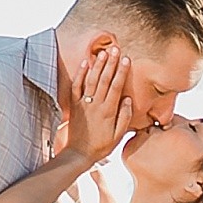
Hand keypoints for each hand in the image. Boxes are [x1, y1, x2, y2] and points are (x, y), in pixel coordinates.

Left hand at [62, 41, 133, 169]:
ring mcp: (84, 103)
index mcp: (108, 111)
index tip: (126, 59)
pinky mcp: (74, 105)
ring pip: (91, 80)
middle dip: (111, 63)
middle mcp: (96, 104)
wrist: (79, 153)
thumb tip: (127, 99)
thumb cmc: (101, 145)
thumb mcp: (118, 135)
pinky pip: (76, 86)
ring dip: (97, 65)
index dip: (122, 72)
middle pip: (104, 79)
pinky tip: (84, 63)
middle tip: (116, 49)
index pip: (117, 86)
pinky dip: (80, 74)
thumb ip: (124, 117)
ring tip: (103, 52)